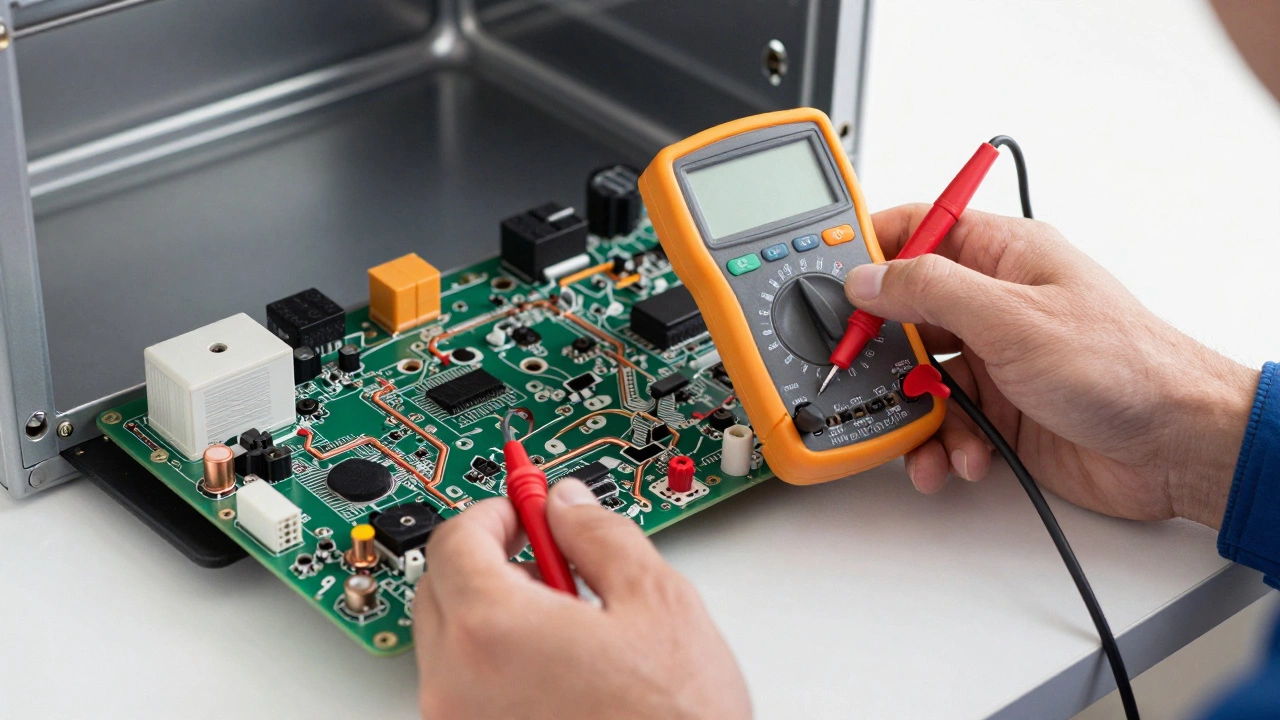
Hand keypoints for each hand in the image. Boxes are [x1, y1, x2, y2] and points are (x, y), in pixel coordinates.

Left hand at [413, 479, 751, 719]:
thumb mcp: (657, 603)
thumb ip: (599, 535)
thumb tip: (568, 504)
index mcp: (492, 631)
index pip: (456, 539)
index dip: (495, 510)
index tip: (522, 508)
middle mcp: (457, 685)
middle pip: (439, 587)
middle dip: (487, 558)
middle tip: (543, 554)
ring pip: (450, 641)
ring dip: (491, 612)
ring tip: (565, 621)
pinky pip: (465, 688)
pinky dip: (494, 662)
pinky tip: (557, 667)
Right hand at [846, 205, 1257, 527]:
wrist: (1176, 447)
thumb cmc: (1126, 366)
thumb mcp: (1014, 318)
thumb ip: (931, 291)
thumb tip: (867, 276)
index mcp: (1004, 257)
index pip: (919, 229)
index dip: (871, 247)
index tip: (829, 277)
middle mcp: (995, 304)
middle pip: (906, 312)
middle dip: (880, 348)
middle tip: (855, 369)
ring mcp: (996, 359)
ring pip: (920, 376)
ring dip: (913, 411)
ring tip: (926, 433)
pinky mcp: (1000, 412)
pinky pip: (945, 422)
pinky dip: (942, 445)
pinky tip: (962, 458)